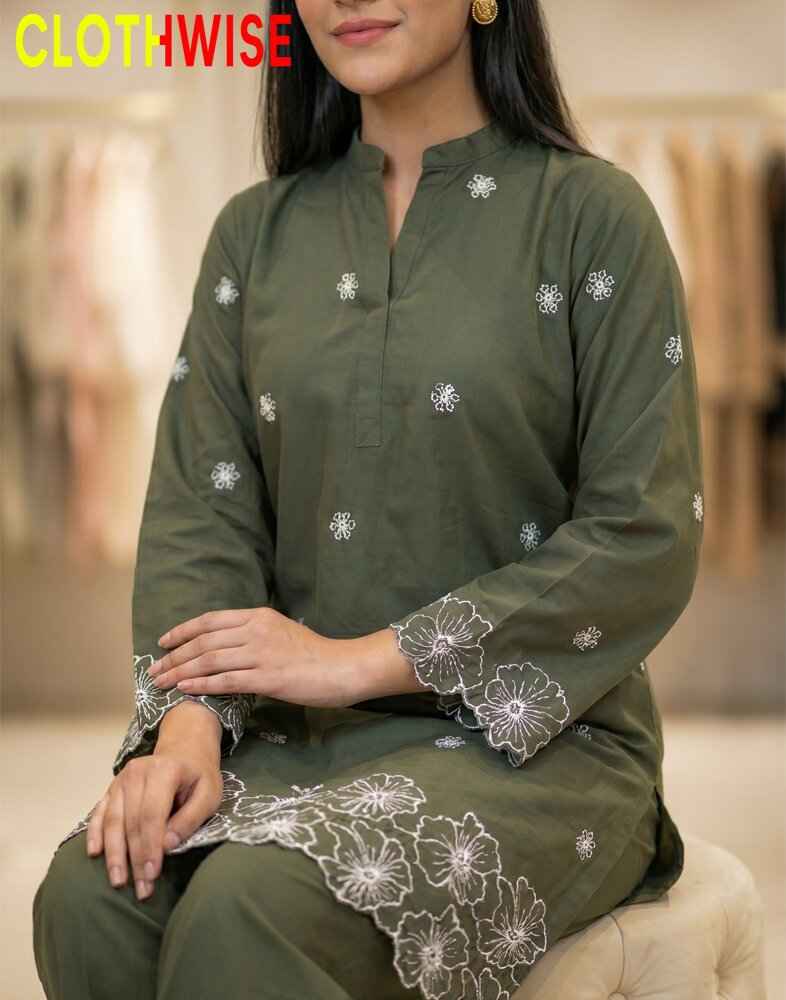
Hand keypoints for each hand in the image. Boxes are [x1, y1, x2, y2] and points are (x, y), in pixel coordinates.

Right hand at [84, 735, 221, 900]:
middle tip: (141, 889)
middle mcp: (138, 772)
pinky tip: (94, 853)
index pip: (152, 814)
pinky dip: (95, 833)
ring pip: (112, 820)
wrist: (185, 748)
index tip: (151, 875)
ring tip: (118, 881)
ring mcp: (121, 779)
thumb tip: (168, 845)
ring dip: (114, 853)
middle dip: (134, 858)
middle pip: (131, 821)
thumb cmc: (199, 775)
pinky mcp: (112, 787)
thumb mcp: (209, 793)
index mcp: (164, 770)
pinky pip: (99, 812)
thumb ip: (190, 818)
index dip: (150, 846)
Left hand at [147, 607, 359, 707]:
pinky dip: (201, 685)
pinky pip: (226, 681)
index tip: (163, 642)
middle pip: (204, 642)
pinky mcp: (268, 678)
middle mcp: (256, 631)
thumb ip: (253, 634)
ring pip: (209, 661)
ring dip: (180, 672)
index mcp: (258, 616)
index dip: (183, 631)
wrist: (342, 666)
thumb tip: (226, 646)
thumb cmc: (313, 654)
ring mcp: (261, 654)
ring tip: (161, 683)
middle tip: (154, 670)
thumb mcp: (280, 632)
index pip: (210, 620)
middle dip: (174, 656)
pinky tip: (185, 689)